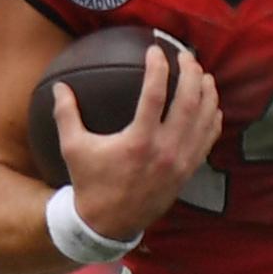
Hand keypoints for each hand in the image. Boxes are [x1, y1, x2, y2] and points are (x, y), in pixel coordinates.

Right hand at [52, 43, 223, 239]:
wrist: (108, 223)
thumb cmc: (90, 183)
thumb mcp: (73, 148)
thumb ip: (66, 114)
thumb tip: (59, 86)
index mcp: (138, 141)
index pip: (155, 94)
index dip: (158, 67)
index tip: (155, 50)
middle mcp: (165, 150)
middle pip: (189, 102)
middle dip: (191, 74)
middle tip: (186, 57)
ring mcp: (181, 161)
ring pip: (204, 120)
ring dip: (207, 93)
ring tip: (202, 74)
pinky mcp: (188, 171)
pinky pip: (208, 140)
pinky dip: (213, 120)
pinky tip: (211, 105)